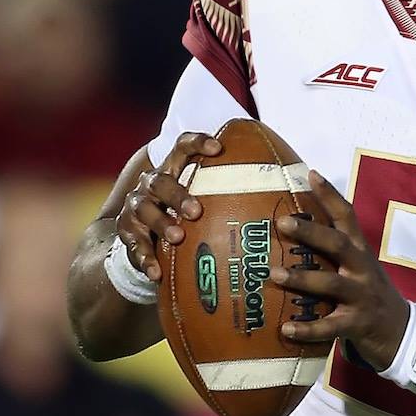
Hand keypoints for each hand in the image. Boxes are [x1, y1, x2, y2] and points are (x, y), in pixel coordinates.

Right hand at [115, 132, 220, 281]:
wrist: (142, 236)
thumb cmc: (185, 214)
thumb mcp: (205, 200)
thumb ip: (233, 194)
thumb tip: (289, 189)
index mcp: (173, 170)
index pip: (182, 147)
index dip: (198, 143)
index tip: (219, 147)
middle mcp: (151, 184)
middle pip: (161, 181)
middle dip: (178, 194)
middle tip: (196, 211)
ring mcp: (136, 207)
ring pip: (143, 209)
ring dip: (161, 222)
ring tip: (177, 237)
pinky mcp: (127, 233)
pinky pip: (133, 245)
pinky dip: (145, 258)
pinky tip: (157, 272)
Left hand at [272, 171, 409, 370]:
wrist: (400, 331)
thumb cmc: (368, 293)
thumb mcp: (359, 266)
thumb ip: (333, 251)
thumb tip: (291, 229)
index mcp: (361, 251)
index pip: (348, 217)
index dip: (331, 196)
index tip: (311, 174)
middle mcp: (362, 269)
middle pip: (339, 245)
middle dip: (311, 232)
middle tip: (282, 222)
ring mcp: (361, 297)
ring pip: (332, 284)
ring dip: (302, 278)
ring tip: (273, 274)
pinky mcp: (357, 324)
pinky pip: (330, 327)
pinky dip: (307, 329)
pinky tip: (285, 329)